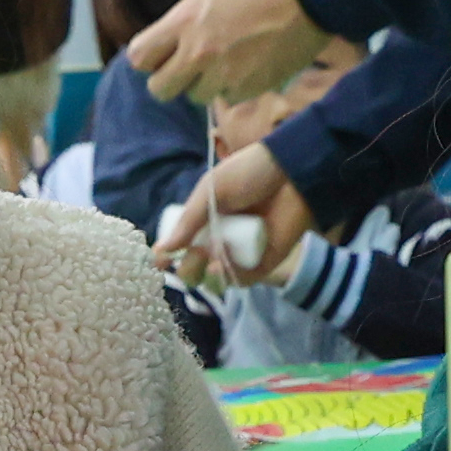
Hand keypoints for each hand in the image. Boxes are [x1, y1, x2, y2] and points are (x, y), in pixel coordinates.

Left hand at [126, 0, 333, 103]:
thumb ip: (191, 15)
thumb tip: (179, 30)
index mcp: (184, 20)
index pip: (139, 57)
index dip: (149, 58)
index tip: (162, 53)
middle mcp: (198, 51)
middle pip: (160, 89)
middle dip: (172, 80)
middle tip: (190, 68)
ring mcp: (225, 73)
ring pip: (198, 96)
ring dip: (209, 83)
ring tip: (231, 59)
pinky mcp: (252, 87)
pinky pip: (231, 98)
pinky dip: (238, 87)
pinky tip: (254, 63)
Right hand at [156, 148, 312, 284]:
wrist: (292, 171)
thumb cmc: (249, 173)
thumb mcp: (210, 191)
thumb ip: (188, 221)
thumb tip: (161, 250)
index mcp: (206, 218)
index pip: (182, 244)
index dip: (169, 255)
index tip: (159, 261)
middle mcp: (222, 237)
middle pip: (196, 266)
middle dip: (188, 268)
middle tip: (191, 257)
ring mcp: (242, 250)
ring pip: (217, 278)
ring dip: (206, 274)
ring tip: (207, 260)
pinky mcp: (264, 261)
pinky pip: (242, 278)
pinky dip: (228, 276)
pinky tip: (220, 266)